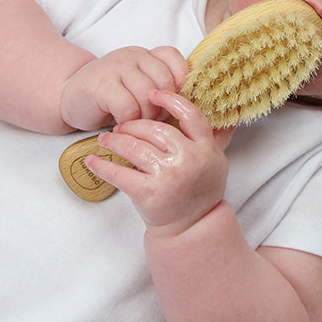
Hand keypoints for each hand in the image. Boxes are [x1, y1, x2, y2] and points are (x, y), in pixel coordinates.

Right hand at [60, 46, 187, 130]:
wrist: (68, 96)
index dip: (179, 83)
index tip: (171, 103)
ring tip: (136, 124)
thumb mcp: (137, 85)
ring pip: (147, 97)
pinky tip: (120, 124)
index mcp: (145, 54)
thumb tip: (188, 105)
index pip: (174, 59)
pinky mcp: (101, 85)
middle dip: (163, 108)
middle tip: (152, 121)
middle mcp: (132, 55)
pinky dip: (128, 121)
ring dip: (145, 118)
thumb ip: (159, 86)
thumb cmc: (109, 96)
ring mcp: (116, 67)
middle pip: (164, 83)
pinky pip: (128, 107)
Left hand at [86, 90, 235, 237]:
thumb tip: (229, 113)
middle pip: (155, 130)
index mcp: (206, 148)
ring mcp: (169, 176)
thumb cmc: (200, 191)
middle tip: (120, 126)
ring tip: (106, 139)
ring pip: (135, 147)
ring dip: (115, 141)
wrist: (192, 227)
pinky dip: (102, 166)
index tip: (152, 94)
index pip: (190, 115)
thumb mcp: (216, 162)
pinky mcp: (150, 193)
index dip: (170, 101)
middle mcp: (190, 159)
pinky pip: (120, 174)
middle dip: (133, 125)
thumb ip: (218, 138)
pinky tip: (91, 161)